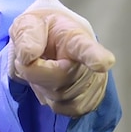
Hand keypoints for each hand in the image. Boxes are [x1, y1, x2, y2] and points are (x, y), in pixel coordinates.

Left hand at [9, 0, 116, 117]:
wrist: (52, 42)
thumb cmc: (43, 31)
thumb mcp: (28, 22)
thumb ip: (27, 34)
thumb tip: (28, 56)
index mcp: (76, 38)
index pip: (87, 49)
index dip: (95, 57)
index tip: (103, 62)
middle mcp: (91, 62)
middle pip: (62, 78)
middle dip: (36, 72)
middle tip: (29, 58)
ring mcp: (93, 84)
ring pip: (60, 97)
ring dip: (42, 86)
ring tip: (43, 69)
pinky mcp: (89, 101)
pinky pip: (64, 109)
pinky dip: (51, 99)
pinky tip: (51, 84)